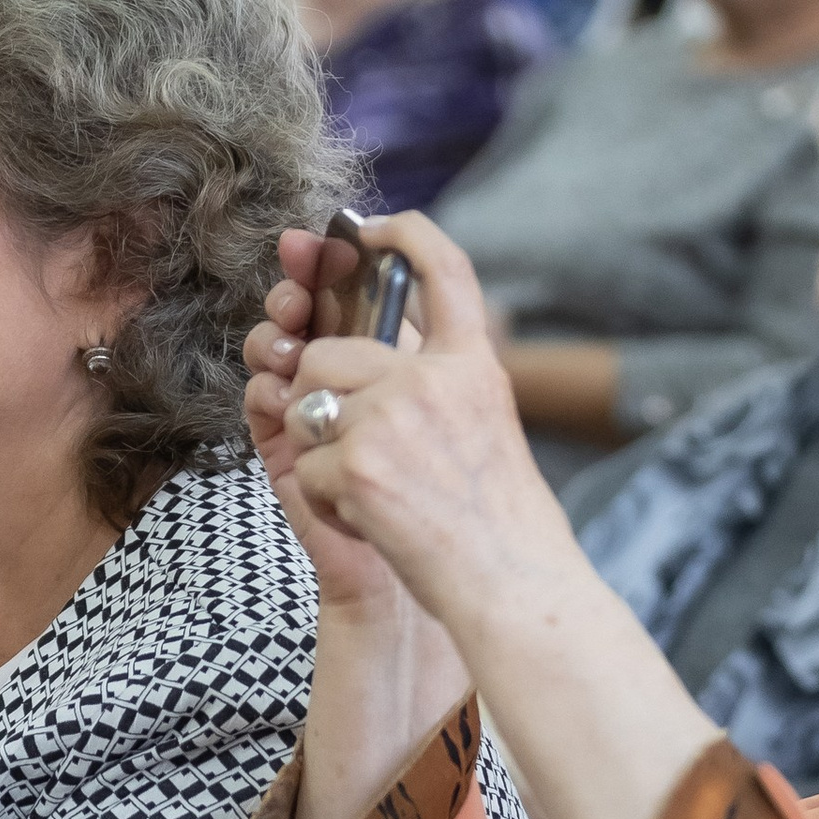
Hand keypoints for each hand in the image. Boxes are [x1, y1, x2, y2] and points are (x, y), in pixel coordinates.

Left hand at [260, 215, 584, 652]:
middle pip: (329, 350)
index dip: (400, 234)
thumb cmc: (501, 524)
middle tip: (358, 449)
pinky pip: (307, 466)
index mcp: (474, 365)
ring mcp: (392, 417)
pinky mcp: (357, 462)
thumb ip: (443, 385)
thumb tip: (376, 351)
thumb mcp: (489, 428)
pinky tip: (373, 521)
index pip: (442, 266)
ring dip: (320, 450)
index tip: (363, 231)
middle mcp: (433, 378)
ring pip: (305, 404)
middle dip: (320, 395)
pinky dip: (328, 502)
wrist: (512, 586)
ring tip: (373, 490)